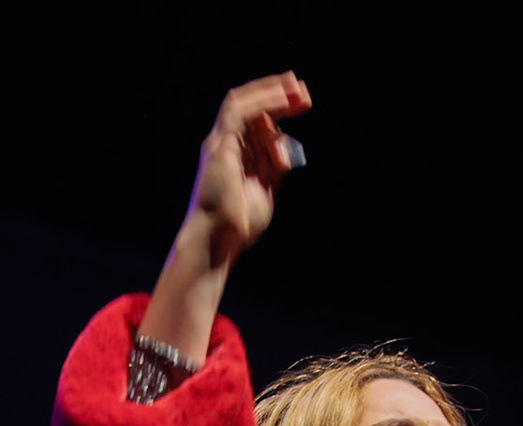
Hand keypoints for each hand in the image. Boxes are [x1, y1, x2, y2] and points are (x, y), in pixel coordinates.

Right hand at [182, 72, 311, 266]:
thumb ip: (275, 166)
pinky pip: (239, 113)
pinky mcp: (219, 147)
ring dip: (269, 91)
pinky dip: (261, 102)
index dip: (280, 108)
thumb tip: (286, 145)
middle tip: (302, 89)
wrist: (219, 240)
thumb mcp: (266, 188)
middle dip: (277, 93)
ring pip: (242, 102)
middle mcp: (226, 144)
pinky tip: (282, 100)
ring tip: (294, 87)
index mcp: (237, 154)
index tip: (303, 102)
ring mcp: (220, 144)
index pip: (258, 120)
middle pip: (251, 107)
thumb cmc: (240, 224)